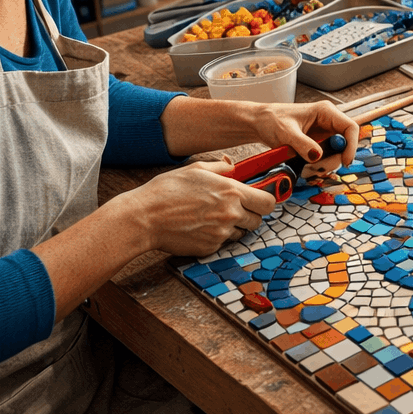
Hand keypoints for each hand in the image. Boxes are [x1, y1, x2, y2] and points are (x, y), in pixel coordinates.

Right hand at [120, 160, 277, 256]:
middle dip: (249, 215)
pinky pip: (223, 243)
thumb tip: (233, 166)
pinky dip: (216, 237)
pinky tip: (200, 227)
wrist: (144, 217)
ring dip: (233, 227)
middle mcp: (230, 213)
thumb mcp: (196, 169)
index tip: (259, 200)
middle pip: (257, 220)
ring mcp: (221, 233)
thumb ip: (221, 168)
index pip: (268, 202)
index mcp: (231, 192)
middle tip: (233, 209)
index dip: (265, 201)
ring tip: (211, 217)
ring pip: (241, 233)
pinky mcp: (210, 248)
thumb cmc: (167, 191)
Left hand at [240, 101, 359, 178]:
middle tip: (318, 168)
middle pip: (345, 144)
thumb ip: (302, 144)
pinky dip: (319, 165)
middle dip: (335, 159)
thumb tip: (318, 156)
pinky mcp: (318, 144)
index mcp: (325, 112)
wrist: (259, 124)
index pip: (350, 128)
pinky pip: (326, 157)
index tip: (344, 161)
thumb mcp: (285, 133)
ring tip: (307, 167)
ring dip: (326, 164)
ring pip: (336, 153)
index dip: (351, 145)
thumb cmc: (271, 120)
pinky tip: (306, 166)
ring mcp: (324, 134)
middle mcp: (328, 122)